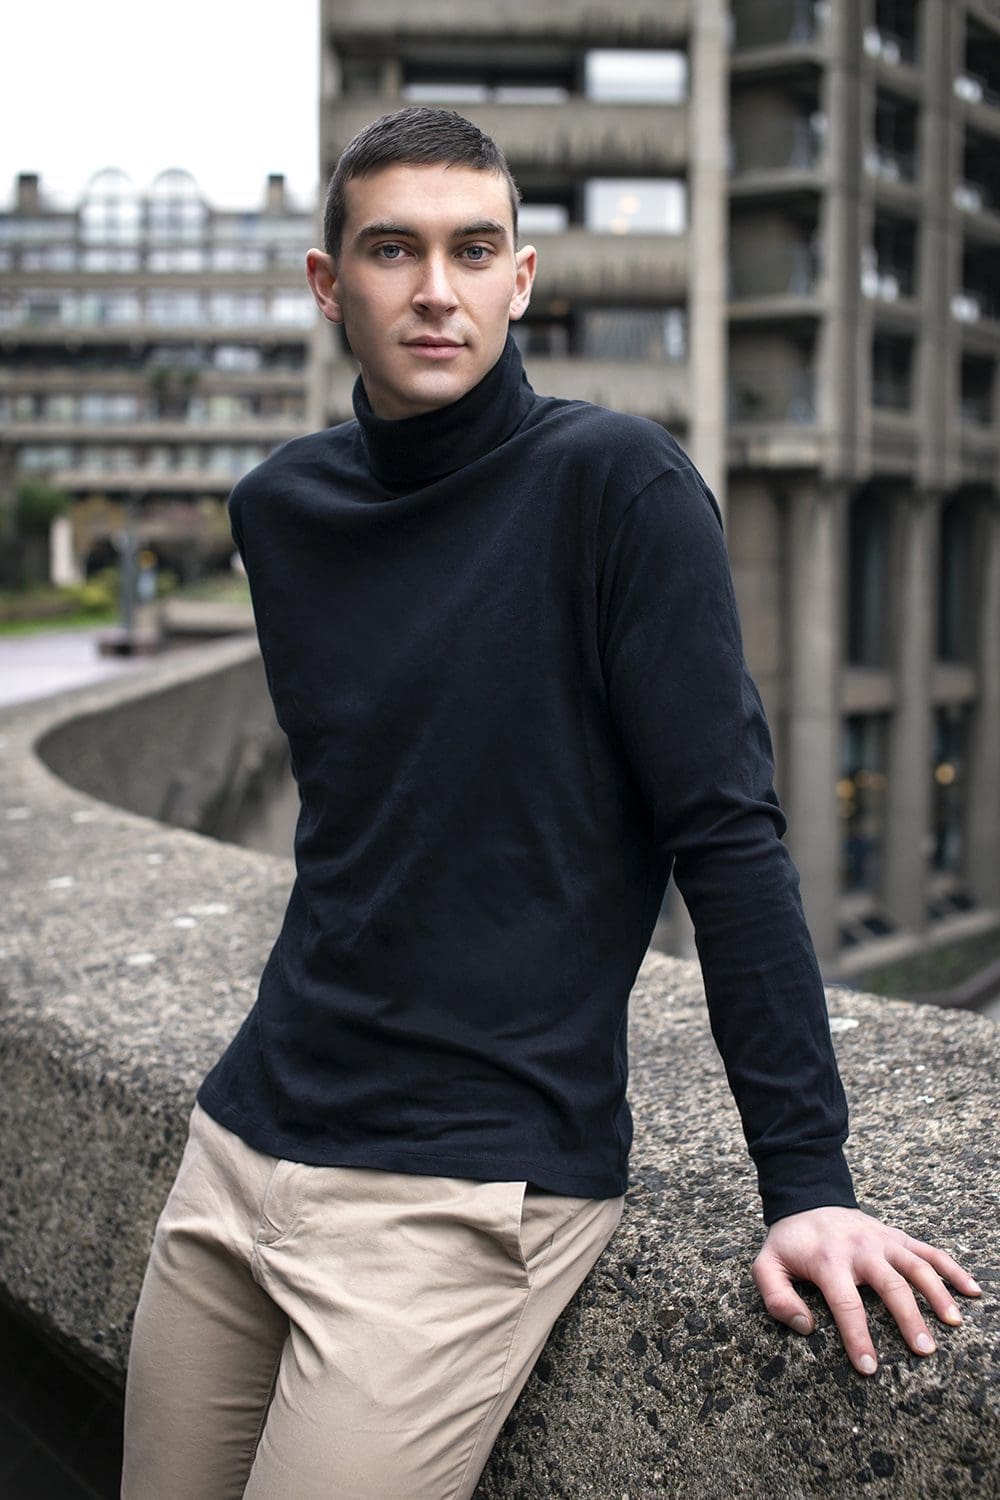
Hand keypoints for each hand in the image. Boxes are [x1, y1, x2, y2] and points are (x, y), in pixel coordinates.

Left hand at [752, 1205, 981, 1374]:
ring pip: (916, 1265)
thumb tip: (805, 1327)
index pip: (845, 1302)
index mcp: (827, 1259)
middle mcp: (860, 1248)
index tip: (869, 1368)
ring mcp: (882, 1240)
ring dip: (937, 1293)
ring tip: (953, 1322)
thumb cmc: (789, 1242)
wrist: (807, 1199)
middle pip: (890, 1285)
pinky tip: (971, 1291)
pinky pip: (929, 1251)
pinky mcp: (897, 1236)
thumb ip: (776, 1298)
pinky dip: (952, 1269)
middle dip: (908, 1319)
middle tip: (924, 1351)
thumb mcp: (766, 1265)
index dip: (857, 1336)